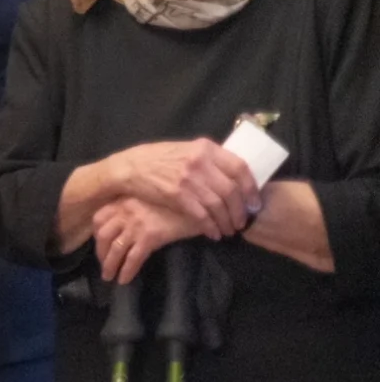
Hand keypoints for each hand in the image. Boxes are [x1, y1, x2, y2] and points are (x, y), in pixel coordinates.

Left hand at [93, 197, 203, 284]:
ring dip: (110, 266)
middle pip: (103, 235)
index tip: (101, 245)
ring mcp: (136, 224)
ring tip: (110, 277)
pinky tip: (125, 280)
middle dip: (101, 253)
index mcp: (124, 199)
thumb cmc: (178, 199)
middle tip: (104, 265)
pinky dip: (126, 271)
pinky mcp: (150, 236)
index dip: (97, 235)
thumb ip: (136, 205)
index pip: (99, 218)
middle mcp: (126, 211)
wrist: (199, 199)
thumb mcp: (152, 196)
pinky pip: (133, 258)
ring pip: (115, 249)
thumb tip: (126, 223)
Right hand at [108, 140, 259, 239]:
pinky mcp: (176, 195)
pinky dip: (210, 226)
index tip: (254, 202)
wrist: (128, 168)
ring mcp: (188, 179)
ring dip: (226, 221)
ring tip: (228, 230)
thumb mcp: (185, 150)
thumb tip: (231, 175)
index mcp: (205, 148)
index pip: (240, 167)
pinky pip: (201, 215)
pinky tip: (212, 233)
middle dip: (240, 210)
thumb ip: (207, 159)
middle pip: (232, 190)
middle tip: (242, 221)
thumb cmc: (156, 158)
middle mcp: (199, 162)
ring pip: (219, 205)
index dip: (251, 187)